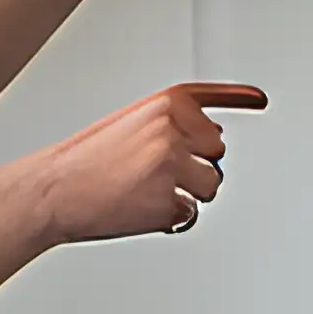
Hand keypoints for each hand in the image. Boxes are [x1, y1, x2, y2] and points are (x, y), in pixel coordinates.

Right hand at [12, 82, 267, 245]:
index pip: (208, 101)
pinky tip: (141, 206)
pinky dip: (171, 216)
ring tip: (148, 190)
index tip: (259, 98)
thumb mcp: (127, 124)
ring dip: (188, 193)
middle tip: (158, 170)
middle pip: (217, 151)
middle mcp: (172, 129)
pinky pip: (190, 213)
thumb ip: (170, 125)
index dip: (238, 97)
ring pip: (210, 185)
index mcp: (163, 104)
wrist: (53, 190)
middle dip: (196, 162)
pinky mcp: (169, 198)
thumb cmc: (83, 161)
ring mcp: (172, 163)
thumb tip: (211, 137)